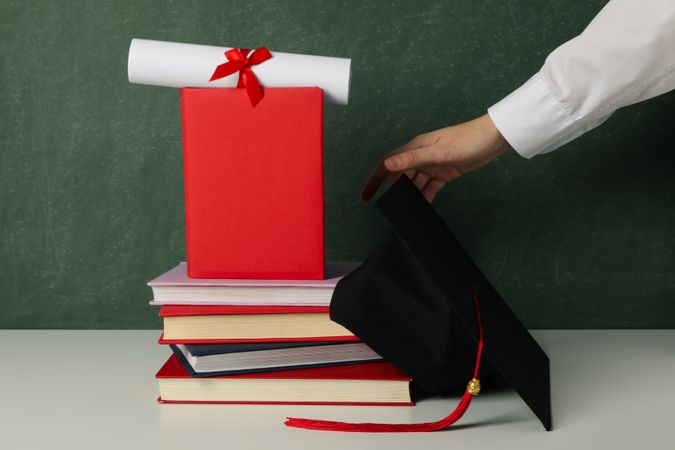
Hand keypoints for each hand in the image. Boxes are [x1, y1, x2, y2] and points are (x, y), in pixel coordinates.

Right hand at [361, 114, 509, 201]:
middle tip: (388, 208)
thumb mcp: (439, 152)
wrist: (494, 138)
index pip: (388, 163)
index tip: (366, 195)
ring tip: (405, 211)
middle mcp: (421, 156)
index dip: (374, 179)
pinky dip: (425, 197)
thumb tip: (388, 165)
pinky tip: (423, 208)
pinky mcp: (444, 172)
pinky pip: (430, 187)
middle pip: (400, 176)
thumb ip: (413, 159)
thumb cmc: (469, 139)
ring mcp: (433, 164)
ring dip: (410, 196)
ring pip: (415, 183)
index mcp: (416, 147)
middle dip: (392, 191)